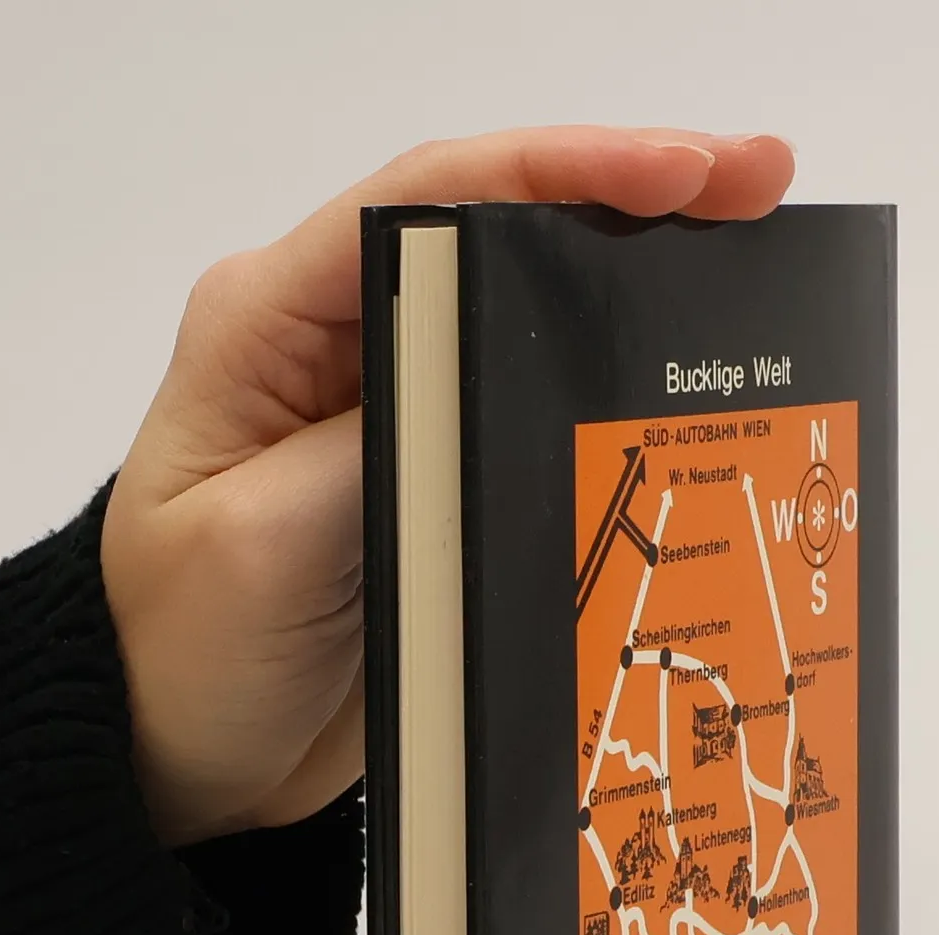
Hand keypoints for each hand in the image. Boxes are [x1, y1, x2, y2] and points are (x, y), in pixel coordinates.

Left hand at [100, 126, 797, 847]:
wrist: (177, 760)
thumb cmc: (183, 652)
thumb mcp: (264, 545)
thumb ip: (377, 449)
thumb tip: (490, 378)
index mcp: (273, 322)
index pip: (427, 201)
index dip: (563, 170)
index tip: (681, 174)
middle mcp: (338, 344)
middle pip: (496, 234)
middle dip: (634, 201)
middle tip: (761, 187)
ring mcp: (391, 414)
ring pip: (529, 319)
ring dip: (638, 289)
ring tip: (758, 266)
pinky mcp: (430, 486)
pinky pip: (530, 417)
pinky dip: (610, 391)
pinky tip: (690, 390)